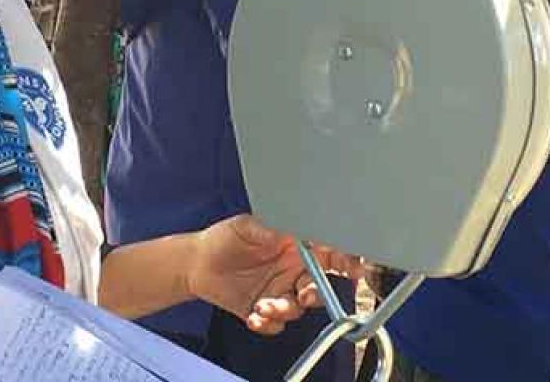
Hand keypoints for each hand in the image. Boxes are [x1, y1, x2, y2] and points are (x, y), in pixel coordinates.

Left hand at [186, 215, 365, 335]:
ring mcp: (280, 292)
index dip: (346, 260)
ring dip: (285, 310)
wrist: (196, 263)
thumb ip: (271, 226)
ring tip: (264, 305)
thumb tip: (291, 230)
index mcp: (297, 247)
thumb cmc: (225, 238)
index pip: (330, 253)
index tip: (353, 267)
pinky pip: (277, 324)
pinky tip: (254, 316)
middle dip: (317, 294)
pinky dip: (268, 324)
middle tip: (303, 295)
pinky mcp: (265, 311)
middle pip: (320, 287)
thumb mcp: (248, 225)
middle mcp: (293, 271)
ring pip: (299, 309)